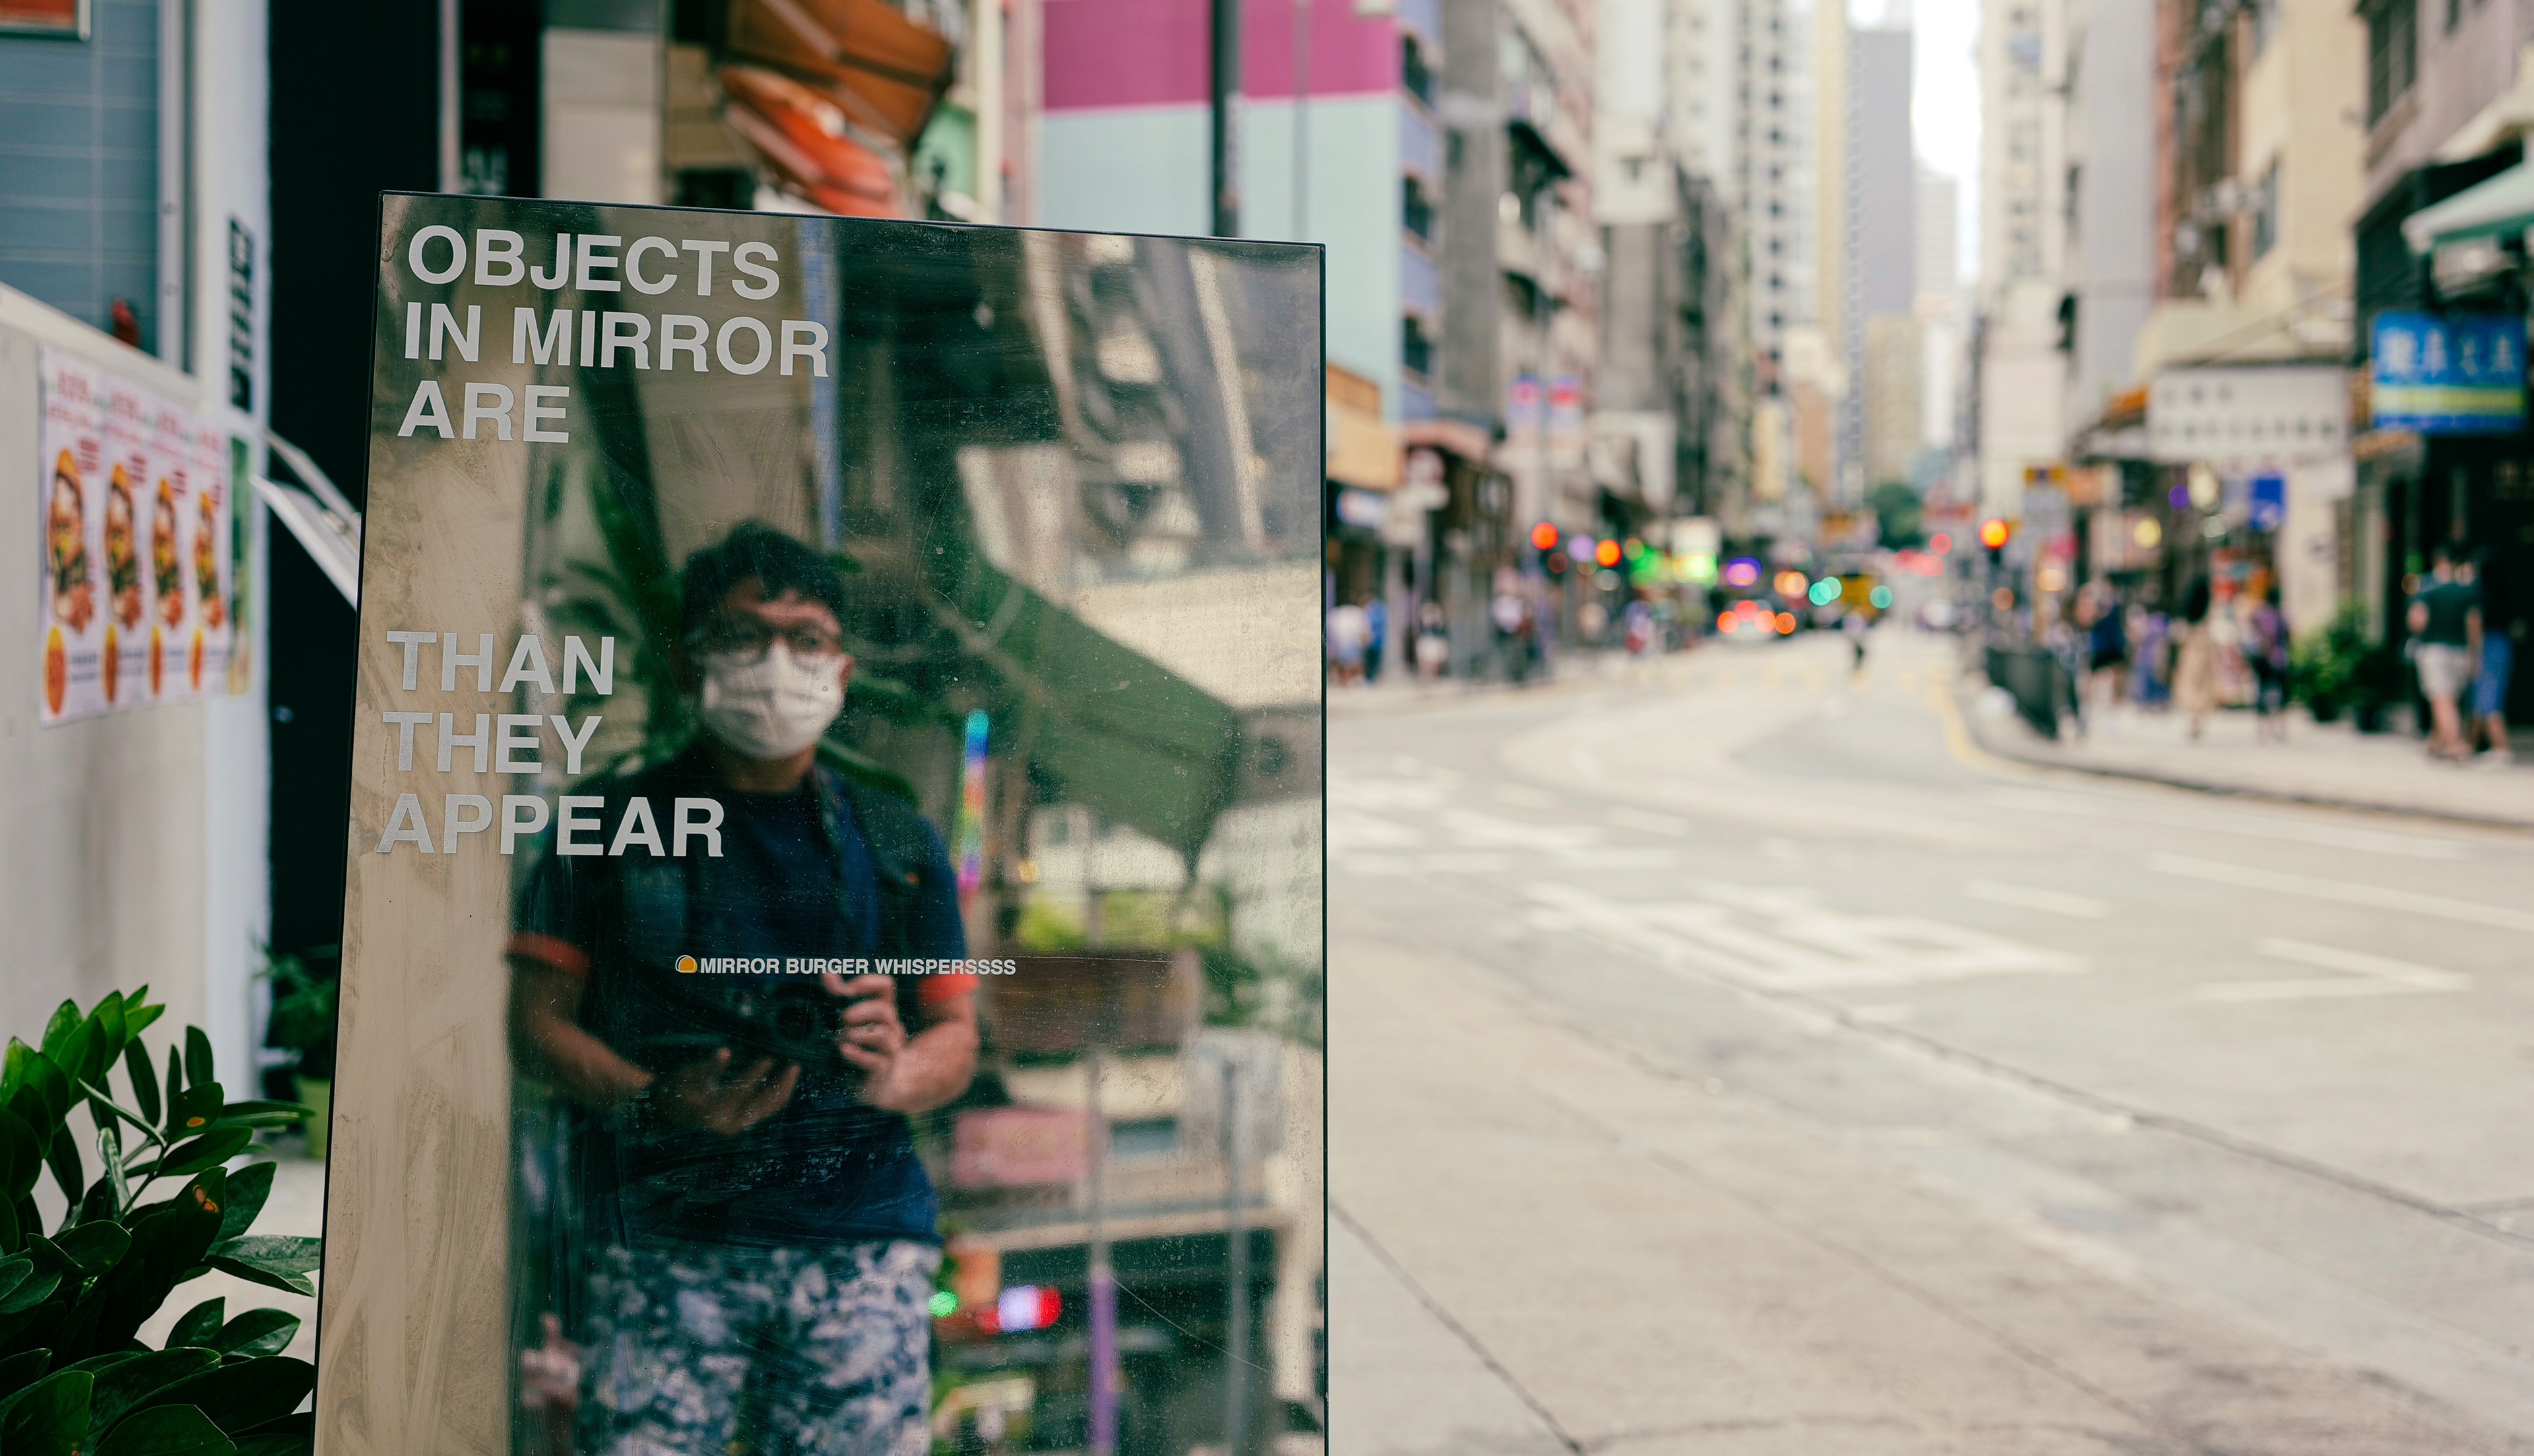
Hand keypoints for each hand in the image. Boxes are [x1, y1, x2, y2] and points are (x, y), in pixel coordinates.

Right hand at [646, 1049, 798, 1133]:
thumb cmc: (679, 1089)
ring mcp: (738, 1125)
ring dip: (783, 1089)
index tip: (769, 1059)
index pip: (739, 1092)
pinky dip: (777, 1094)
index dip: (755, 1075)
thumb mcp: (688, 1075)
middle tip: (795, 1065)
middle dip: (781, 1086)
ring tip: (794, 1069)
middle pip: (762, 1106)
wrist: (675, 1112)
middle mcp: (729, 1123)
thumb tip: (725, 1051)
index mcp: (712, 1112)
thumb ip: (708, 1066)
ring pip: (768, 1108)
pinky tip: (785, 1078)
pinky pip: (766, 1109)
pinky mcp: (744, 1122)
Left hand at [824, 973, 919, 1110]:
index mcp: (883, 1010)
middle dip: (860, 1011)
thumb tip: (827, 972)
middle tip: (842, 1018)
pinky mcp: (882, 1071)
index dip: (866, 982)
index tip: (846, 990)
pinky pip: (874, 1060)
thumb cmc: (860, 1047)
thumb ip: (839, 996)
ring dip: (855, 1035)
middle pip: (884, 1009)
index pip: (885, 985)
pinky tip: (843, 1051)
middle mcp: (891, 1027)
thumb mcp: (851, 1021)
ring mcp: (890, 1050)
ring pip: (882, 1034)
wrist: (878, 1085)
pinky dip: (856, 1054)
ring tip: (839, 1041)